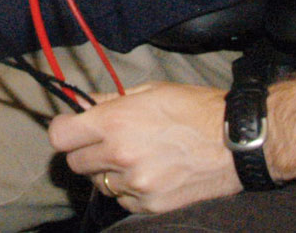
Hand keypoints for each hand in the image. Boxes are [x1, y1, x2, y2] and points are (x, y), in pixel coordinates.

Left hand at [51, 82, 240, 214]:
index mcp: (115, 122)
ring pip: (99, 183)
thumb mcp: (150, 91)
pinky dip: (128, 189)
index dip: (64, 130)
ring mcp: (135, 184)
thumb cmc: (195, 110)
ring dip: (108, 171)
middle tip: (105, 141)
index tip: (72, 127)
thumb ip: (110, 99)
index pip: (60, 136)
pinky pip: (122, 200)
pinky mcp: (150, 205)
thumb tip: (82, 103)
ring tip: (134, 156)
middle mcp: (120, 155)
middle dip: (85, 150)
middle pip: (75, 162)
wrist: (235, 142)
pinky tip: (148, 172)